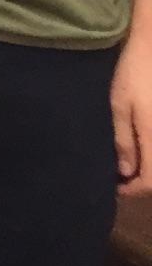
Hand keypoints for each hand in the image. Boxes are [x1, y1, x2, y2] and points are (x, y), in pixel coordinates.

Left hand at [114, 29, 151, 194]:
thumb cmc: (135, 74)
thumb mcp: (120, 106)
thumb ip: (124, 140)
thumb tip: (126, 172)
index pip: (150, 182)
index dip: (133, 191)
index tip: (115, 188)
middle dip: (143, 182)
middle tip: (121, 178)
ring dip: (149, 169)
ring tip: (128, 165)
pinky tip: (141, 148)